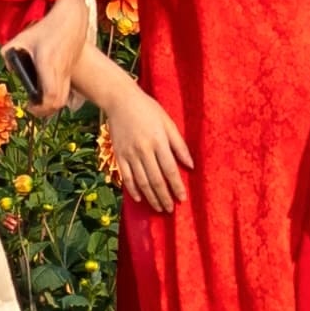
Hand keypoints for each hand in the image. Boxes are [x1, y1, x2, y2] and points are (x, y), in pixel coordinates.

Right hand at [92, 75, 191, 214]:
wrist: (120, 100)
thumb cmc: (148, 109)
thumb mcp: (168, 122)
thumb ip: (179, 144)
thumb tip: (190, 165)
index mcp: (159, 141)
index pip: (170, 170)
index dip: (176, 186)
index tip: (182, 198)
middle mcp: (144, 150)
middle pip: (156, 180)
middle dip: (164, 197)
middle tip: (171, 209)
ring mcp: (129, 153)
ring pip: (142, 182)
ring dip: (151, 197)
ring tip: (159, 208)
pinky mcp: (119, 154)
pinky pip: (126, 177)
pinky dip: (133, 190)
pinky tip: (140, 199)